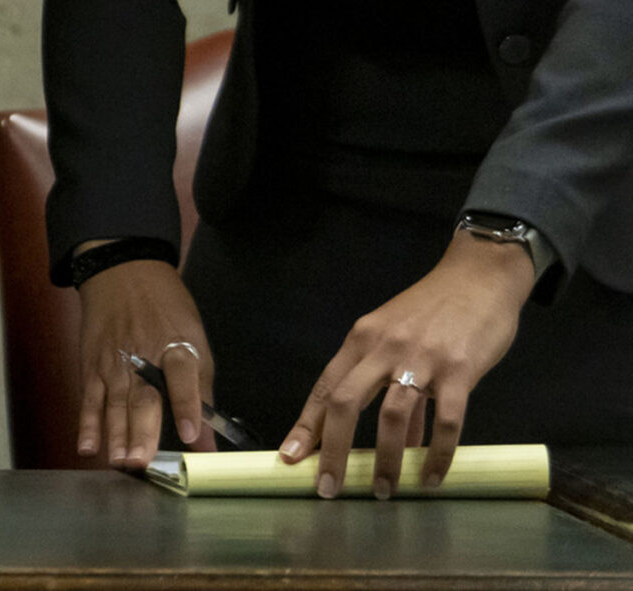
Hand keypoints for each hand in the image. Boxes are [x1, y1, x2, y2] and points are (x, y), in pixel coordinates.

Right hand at [75, 255, 215, 470]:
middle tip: (141, 462)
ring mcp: (113, 362)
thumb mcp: (195, 339)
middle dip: (141, 432)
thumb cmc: (164, 309)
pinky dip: (87, 424)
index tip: (191, 435)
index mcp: (176, 346)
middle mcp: (142, 357)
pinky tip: (88, 447)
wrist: (122, 272)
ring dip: (116, 436)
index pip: (183, 379)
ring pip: (114, 404)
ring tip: (120, 462)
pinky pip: (89, 399)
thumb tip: (208, 440)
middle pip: (142, 398)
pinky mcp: (92, 366)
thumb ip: (202, 392)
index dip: (187, 407)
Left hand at [280, 231, 532, 497]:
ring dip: (386, 459)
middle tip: (329, 488)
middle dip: (333, 449)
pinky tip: (434, 477)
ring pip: (393, 416)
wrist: (478, 276)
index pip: (325, 386)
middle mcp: (383, 348)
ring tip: (384, 492)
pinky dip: (439, 453)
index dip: (306, 424)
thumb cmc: (434, 310)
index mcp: (361, 340)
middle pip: (345, 402)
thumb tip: (392, 439)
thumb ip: (388, 383)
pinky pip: (447, 420)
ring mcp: (421, 358)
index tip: (290, 457)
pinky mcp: (460, 369)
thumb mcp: (397, 338)